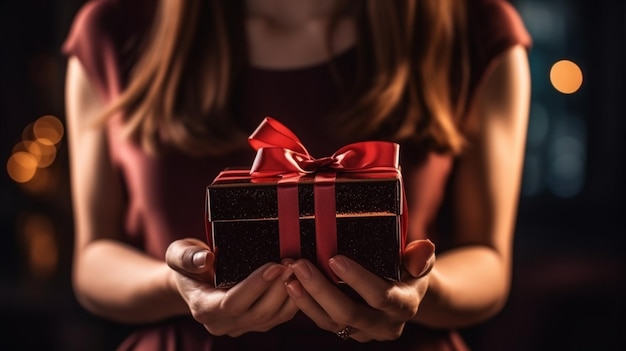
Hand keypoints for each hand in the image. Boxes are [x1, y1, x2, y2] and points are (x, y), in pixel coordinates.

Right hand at [165, 238, 298, 335]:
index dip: (256, 285)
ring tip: (298, 268)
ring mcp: (240, 327)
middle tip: (292, 262)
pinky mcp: (255, 324)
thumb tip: (206, 259)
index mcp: (202, 308)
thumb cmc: (187, 263)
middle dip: (279, 288)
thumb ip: (187, 256)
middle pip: (258, 313)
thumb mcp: (178, 252)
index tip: (274, 265)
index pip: (233, 303)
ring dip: (290, 294)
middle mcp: (221, 324)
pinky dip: (292, 299)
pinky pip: (279, 317)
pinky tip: (299, 280)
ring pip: (272, 318)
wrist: (192, 279)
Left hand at [284, 239, 434, 341]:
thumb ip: (421, 257)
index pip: (380, 296)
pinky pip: (324, 323)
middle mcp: (385, 325)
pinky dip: (305, 305)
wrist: (407, 293)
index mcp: (404, 306)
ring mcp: (365, 332)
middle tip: (300, 264)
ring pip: (332, 322)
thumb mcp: (420, 262)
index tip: (334, 258)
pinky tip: (291, 286)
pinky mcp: (348, 332)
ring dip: (308, 298)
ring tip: (289, 275)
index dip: (357, 279)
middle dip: (321, 288)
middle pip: (350, 313)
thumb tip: (424, 248)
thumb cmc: (410, 270)